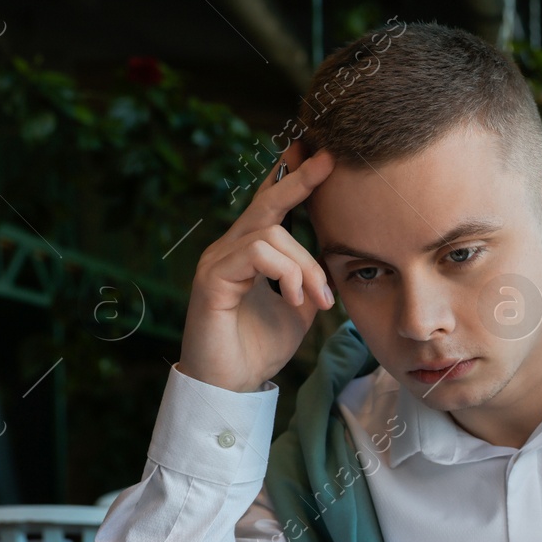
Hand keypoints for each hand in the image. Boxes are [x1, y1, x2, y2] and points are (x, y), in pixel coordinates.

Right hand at [178, 142, 336, 392]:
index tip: (321, 156)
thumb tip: (330, 264)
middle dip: (298, 180)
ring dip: (305, 266)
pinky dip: (287, 274)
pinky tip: (296, 300)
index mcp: (249, 254)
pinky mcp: (211, 278)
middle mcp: (229, 249)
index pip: (271, 208)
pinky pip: (256, 254)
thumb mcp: (298, 312)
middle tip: (327, 161)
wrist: (231, 385)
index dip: (293, 180)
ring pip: (270, 234)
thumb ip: (309, 282)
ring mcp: (217, 261)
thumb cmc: (259, 349)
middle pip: (266, 203)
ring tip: (317, 300)